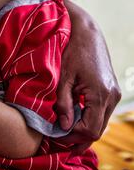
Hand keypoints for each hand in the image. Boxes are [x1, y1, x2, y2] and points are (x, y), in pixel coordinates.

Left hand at [57, 0, 120, 151]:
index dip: (72, 136)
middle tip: (58, 136)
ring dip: (83, 128)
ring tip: (63, 127)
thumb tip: (63, 126)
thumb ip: (64, 103)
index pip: (90, 129)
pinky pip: (102, 112)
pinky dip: (89, 117)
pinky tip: (73, 115)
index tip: (55, 134)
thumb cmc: (73, 51)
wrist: (87, 33)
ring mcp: (114, 94)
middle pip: (97, 130)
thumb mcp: (64, 76)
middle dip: (77, 136)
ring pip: (101, 122)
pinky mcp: (112, 90)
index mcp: (100, 93)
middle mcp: (112, 96)